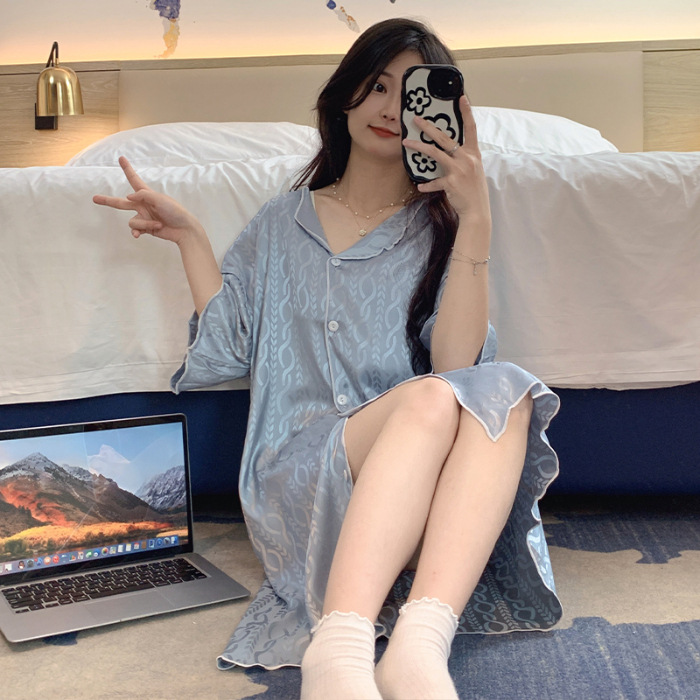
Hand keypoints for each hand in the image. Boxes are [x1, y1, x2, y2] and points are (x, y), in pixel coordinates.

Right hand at [93, 156, 203, 244]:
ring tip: (158, 223)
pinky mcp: (145, 229)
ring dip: (144, 223)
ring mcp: (143, 217)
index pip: (134, 180)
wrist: (184, 229)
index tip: (121, 158)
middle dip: (108, 201)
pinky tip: (148, 231)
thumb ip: (143, 196)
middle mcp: (142, 205)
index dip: (127, 169)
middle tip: (94, 198)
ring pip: (132, 221)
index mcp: (146, 195)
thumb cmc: (174, 211)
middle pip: (121, 203)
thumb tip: (128, 198)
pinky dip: (140, 231)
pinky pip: (135, 230)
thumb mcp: (159, 199)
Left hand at [402, 96, 490, 227]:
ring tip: (406, 142)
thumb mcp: (474, 171)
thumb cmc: (474, 191)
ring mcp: (459, 170)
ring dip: (419, 147)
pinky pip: (434, 181)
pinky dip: (426, 185)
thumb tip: (451, 152)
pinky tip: (420, 186)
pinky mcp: (451, 182)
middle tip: (416, 119)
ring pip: (435, 153)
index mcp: (474, 154)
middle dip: (429, 127)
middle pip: (445, 138)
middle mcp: (467, 159)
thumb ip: (464, 159)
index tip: (461, 97)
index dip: (467, 112)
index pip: (471, 128)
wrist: (477, 211)